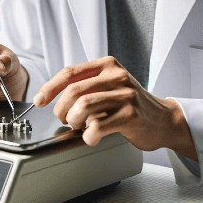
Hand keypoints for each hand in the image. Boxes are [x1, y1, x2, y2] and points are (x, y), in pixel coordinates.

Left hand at [33, 56, 197, 160]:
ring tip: (79, 127)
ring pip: (83, 106)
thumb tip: (53, 97)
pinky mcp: (131, 115)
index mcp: (108, 65)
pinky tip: (92, 137)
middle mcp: (116, 76)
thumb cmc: (131, 105)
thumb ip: (86, 85)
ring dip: (74, 121)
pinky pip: (98, 126)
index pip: (70, 72)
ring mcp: (125, 95)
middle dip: (61, 109)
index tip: (39, 101)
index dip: (50, 87)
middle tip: (65, 120)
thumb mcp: (109, 86)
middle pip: (73, 90)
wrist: (163, 120)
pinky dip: (89, 135)